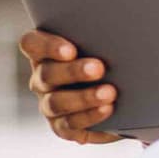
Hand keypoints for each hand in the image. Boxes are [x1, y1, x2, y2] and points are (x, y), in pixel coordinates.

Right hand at [18, 29, 134, 144]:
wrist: (126, 100)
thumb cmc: (111, 63)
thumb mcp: (106, 47)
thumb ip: (102, 38)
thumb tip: (123, 31)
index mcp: (45, 53)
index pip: (32, 44)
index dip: (47, 46)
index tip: (71, 50)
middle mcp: (42, 78)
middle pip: (47, 73)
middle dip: (73, 71)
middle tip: (99, 68)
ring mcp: (49, 104)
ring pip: (56, 102)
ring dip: (83, 97)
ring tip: (109, 93)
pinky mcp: (62, 126)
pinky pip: (69, 124)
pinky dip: (89, 117)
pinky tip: (107, 110)